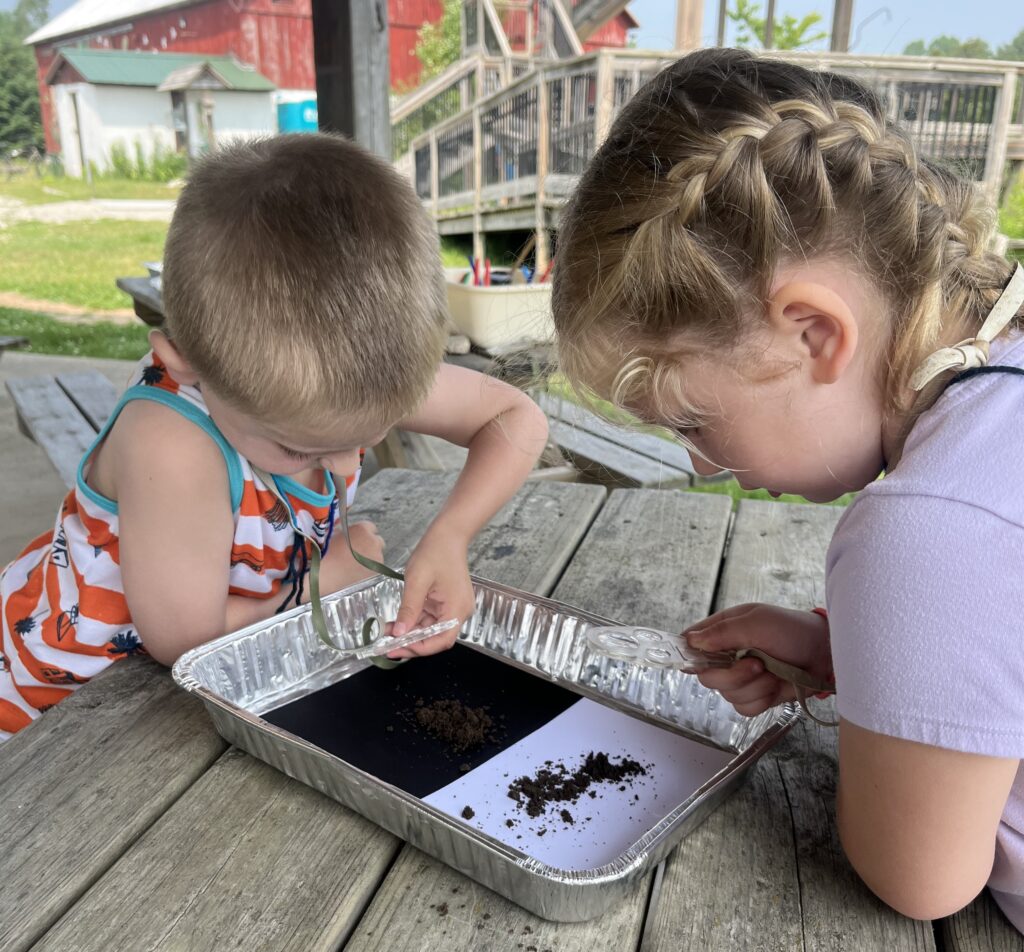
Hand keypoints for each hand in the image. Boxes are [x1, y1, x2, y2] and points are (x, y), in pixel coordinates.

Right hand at [309, 521, 383, 597]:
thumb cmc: (326, 553)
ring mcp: (377, 556)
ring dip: (371, 557)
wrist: (326, 574)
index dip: (363, 534)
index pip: (370, 527)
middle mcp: (373, 540)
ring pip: (377, 554)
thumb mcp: (334, 535)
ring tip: (356, 563)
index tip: (358, 540)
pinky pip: (376, 567)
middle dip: (370, 545)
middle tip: (358, 552)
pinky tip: (358, 571)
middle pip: (377, 540)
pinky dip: (370, 568)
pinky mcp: (377, 570)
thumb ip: (345, 531)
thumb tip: (347, 533)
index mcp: (363, 528)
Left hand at [386, 526, 475, 657]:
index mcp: (457, 608)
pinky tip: (396, 622)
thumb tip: (399, 633)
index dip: (419, 648)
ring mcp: (453, 607)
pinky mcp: (446, 603)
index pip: (441, 640)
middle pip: (436, 637)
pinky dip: (413, 621)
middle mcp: (459, 612)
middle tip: (387, 646)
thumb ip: (408, 609)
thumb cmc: (435, 553)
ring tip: (386, 633)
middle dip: (411, 642)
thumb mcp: (417, 581)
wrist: (447, 535)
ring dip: (410, 632)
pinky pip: (430, 618)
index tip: (396, 649)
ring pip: (430, 629)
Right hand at [685, 603, 831, 716]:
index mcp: (722, 632)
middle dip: (732, 676)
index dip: (688, 655)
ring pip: (727, 695)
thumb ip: (723, 632)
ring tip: (774, 672)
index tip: (698, 662)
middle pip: (707, 677)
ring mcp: (740, 678)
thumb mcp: (756, 622)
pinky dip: (762, 699)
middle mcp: (726, 656)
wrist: (825, 652)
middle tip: (756, 665)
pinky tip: (775, 685)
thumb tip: (691, 641)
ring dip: (754, 687)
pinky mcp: (755, 696)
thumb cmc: (791, 629)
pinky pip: (745, 708)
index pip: (691, 644)